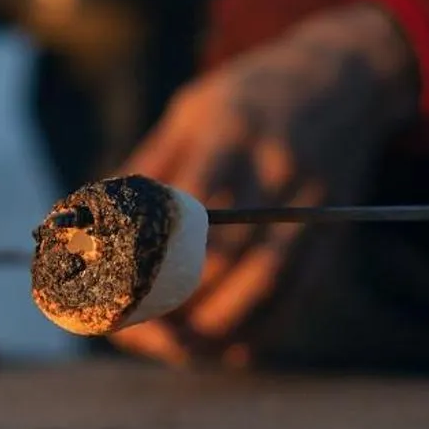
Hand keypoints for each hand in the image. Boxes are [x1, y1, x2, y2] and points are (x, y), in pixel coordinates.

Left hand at [111, 2, 420, 366]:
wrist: (343, 78)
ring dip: (215, 328)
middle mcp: (275, 171)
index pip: (184, 206)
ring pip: (267, 284)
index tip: (109, 289)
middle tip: (131, 331)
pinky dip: (258, 330)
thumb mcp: (189, 111)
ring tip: (168, 348)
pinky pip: (297, 295)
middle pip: (227, 257)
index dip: (147, 257)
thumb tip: (86, 221)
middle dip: (177, 305)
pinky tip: (220, 350)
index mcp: (229, 134)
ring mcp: (311, 205)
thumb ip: (146, 168)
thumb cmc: (245, 98)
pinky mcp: (332, 233)